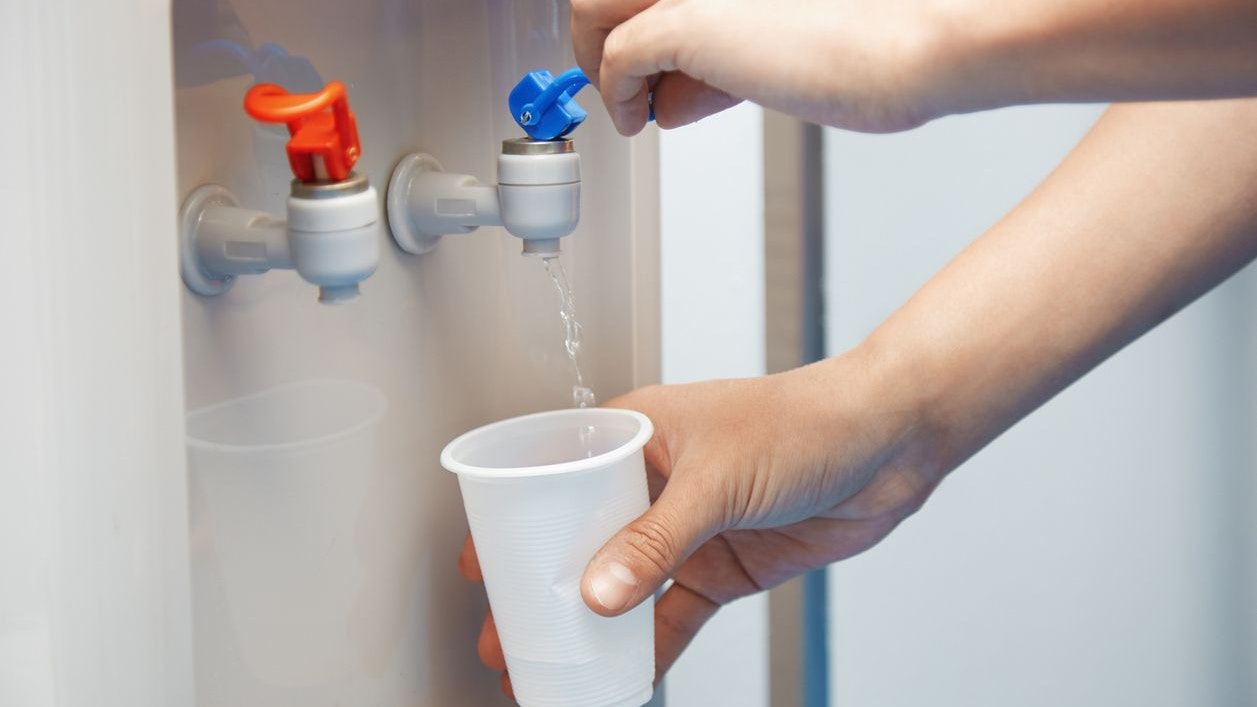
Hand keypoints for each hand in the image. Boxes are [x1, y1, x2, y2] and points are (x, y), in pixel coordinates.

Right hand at [461, 349, 945, 689]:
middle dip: (542, 591)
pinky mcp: (722, 568)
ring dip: (588, 629)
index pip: (555, 477)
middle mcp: (653, 482)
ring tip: (550, 669)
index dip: (514, 522)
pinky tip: (621, 677)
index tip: (482, 568)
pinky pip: (673, 617)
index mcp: (636, 435)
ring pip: (621, 587)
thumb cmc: (804, 422)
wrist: (890, 444)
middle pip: (580, 542)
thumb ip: (655, 540)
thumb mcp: (717, 478)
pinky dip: (647, 649)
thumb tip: (596, 594)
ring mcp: (686, 529)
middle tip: (507, 637)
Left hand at [572, 0, 1256, 136]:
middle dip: (597, 39)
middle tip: (621, 84)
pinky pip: (616, 60)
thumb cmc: (864, 48)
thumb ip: (717, 54)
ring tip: (629, 103)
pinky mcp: (689, 21)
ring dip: (596, 60)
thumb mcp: (772, 43)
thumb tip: (668, 94)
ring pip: (590, 6)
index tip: (640, 63)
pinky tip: (640, 121)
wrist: (910, 51)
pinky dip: (617, 97)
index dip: (630, 20)